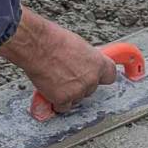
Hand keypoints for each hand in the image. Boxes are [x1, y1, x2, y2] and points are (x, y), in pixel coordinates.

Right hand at [0, 7, 116, 112]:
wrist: (37, 45)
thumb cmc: (53, 40)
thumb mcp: (79, 45)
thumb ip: (86, 59)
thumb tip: (85, 64)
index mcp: (98, 63)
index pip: (110, 76)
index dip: (101, 77)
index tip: (98, 77)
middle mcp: (91, 78)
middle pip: (91, 89)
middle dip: (80, 85)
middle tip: (67, 75)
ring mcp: (78, 90)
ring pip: (77, 98)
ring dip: (68, 93)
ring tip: (55, 78)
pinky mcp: (63, 99)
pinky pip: (63, 106)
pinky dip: (56, 101)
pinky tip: (50, 90)